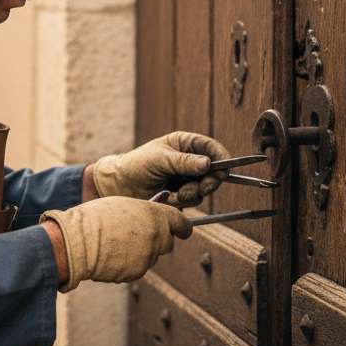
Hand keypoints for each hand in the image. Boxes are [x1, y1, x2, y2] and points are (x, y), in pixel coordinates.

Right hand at [40, 197, 192, 291]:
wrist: (76, 242)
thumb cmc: (95, 217)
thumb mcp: (122, 204)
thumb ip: (145, 209)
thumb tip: (161, 202)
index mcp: (155, 215)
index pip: (182, 224)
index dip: (181, 226)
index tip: (181, 229)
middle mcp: (156, 237)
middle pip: (168, 242)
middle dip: (158, 239)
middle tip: (138, 234)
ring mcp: (147, 257)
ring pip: (151, 256)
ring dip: (141, 251)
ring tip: (116, 242)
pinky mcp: (136, 273)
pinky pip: (138, 268)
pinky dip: (129, 263)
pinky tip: (112, 255)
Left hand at [90, 132, 229, 206]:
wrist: (121, 185)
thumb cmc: (137, 165)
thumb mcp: (160, 159)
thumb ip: (184, 162)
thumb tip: (208, 163)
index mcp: (185, 144)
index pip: (212, 148)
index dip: (222, 158)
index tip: (225, 170)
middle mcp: (190, 161)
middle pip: (214, 172)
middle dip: (208, 182)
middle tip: (198, 188)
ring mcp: (187, 178)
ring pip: (205, 189)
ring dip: (192, 193)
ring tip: (175, 192)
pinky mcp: (183, 194)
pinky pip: (193, 200)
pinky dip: (183, 201)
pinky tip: (169, 197)